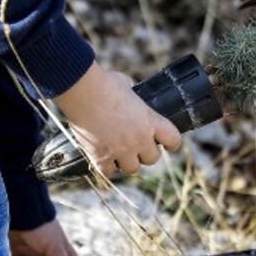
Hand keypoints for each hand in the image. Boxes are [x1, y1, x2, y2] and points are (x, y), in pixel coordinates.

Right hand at [53, 62, 182, 176]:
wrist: (81, 90)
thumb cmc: (104, 83)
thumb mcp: (128, 88)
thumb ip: (134, 101)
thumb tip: (130, 101)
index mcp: (151, 121)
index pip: (174, 140)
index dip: (171, 142)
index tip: (166, 142)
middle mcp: (139, 139)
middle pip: (152, 159)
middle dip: (145, 152)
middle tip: (135, 144)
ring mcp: (120, 150)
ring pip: (132, 169)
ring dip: (126, 162)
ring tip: (118, 151)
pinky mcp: (100, 157)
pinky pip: (107, 172)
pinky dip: (105, 167)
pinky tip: (101, 157)